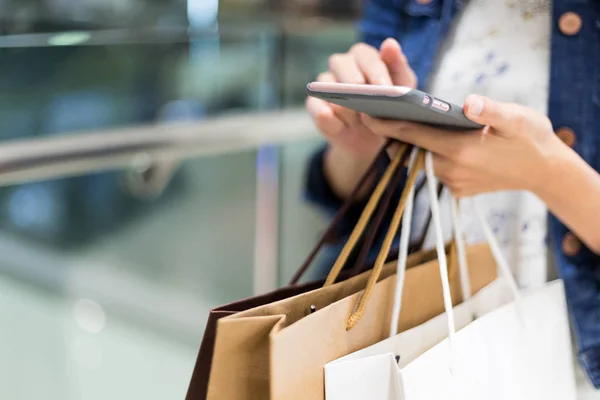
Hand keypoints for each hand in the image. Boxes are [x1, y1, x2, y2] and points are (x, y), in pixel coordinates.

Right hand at [306, 38, 416, 198]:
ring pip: (328, 86)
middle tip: (371, 105)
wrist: (373, 138)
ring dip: (344, 104)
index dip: (374, 70)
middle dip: (357, 86)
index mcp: (364, 56)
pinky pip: (316, 108)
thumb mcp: (402, 88)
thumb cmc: (389, 106)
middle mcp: (341, 65)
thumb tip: (390, 43)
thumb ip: (399, 65)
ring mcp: (325, 85)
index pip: (364, 54)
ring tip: (359, 121)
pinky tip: (340, 126)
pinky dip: (328, 117)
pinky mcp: (315, 106)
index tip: (385, 89)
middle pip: (341, 64)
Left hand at [361, 95, 564, 196]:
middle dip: (394, 136)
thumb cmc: (531, 138)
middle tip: (378, 116)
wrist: (545, 172)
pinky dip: (428, 157)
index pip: (413, 136)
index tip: (366, 115)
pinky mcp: (457, 190)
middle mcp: (451, 170)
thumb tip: (470, 103)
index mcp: (460, 150)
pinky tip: (428, 142)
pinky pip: (434, 171)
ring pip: (420, 162)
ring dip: (411, 147)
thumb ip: (492, 111)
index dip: (387, 125)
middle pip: (410, 151)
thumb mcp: (518, 118)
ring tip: (400, 126)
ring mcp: (453, 183)